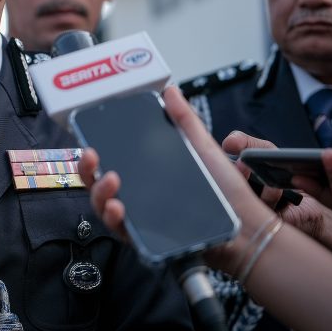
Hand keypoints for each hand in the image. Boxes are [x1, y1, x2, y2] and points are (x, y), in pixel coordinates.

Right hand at [84, 86, 276, 275]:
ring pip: (104, 208)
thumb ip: (184, 120)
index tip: (89, 141)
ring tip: (110, 181)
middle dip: (87, 170)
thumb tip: (171, 91)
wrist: (244, 224)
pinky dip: (114, 220)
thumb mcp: (201, 148)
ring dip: (99, 194)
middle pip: (98, 185)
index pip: (108, 164)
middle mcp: (138, 197)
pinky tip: (117, 208)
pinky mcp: (147, 239)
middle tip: (91, 156)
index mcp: (145, 175)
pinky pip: (121, 232)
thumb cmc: (225, 190)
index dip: (93, 155)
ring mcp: (140, 219)